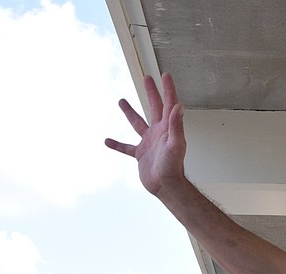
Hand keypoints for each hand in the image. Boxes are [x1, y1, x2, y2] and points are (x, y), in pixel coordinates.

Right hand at [104, 73, 186, 196]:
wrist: (166, 186)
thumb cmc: (173, 167)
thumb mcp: (175, 144)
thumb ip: (176, 125)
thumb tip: (178, 106)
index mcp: (167, 128)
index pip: (169, 104)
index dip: (168, 89)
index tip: (165, 74)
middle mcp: (159, 132)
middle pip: (154, 107)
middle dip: (151, 92)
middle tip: (147, 78)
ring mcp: (149, 143)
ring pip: (137, 124)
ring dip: (130, 113)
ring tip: (121, 101)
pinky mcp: (140, 154)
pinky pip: (126, 147)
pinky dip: (117, 144)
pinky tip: (107, 141)